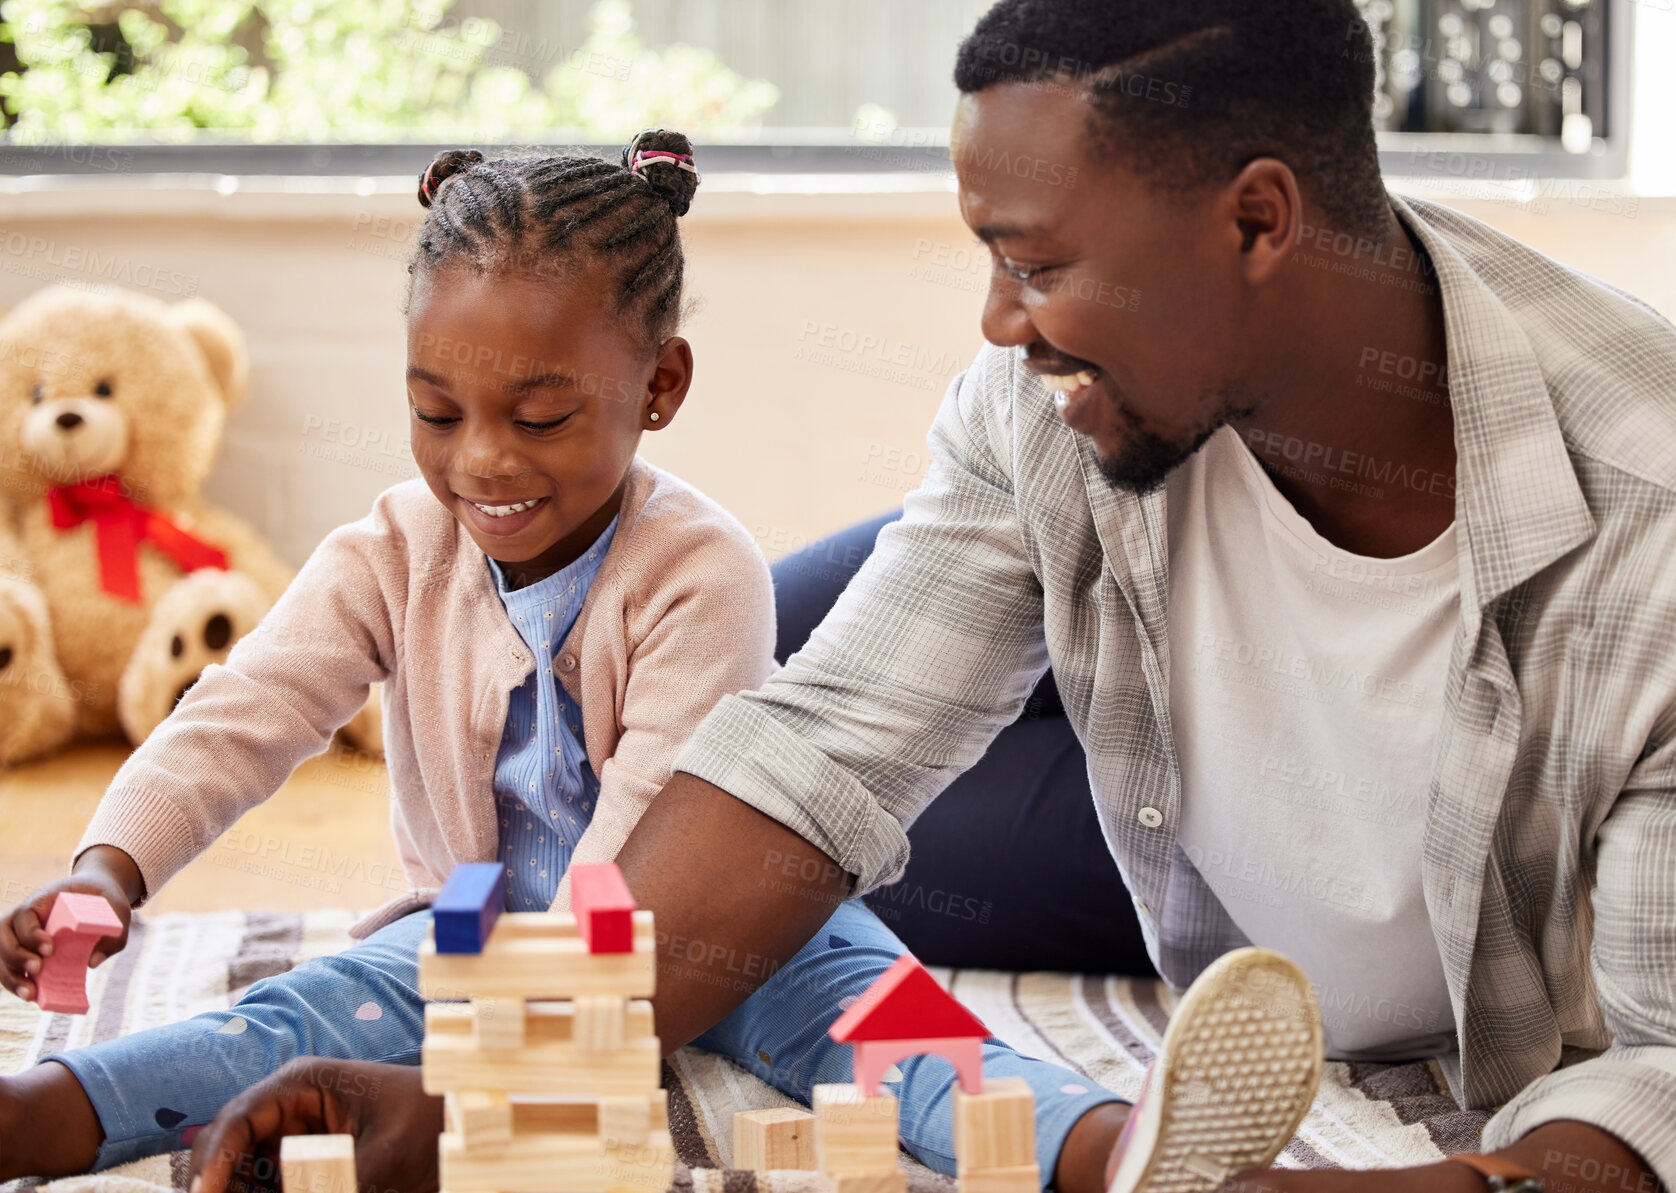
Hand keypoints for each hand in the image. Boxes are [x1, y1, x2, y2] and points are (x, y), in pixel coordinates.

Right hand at [0, 846, 139, 1001]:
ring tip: (31, 994)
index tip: (50, 949)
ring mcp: (19, 934)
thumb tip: (92, 963)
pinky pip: (10, 967)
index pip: (26, 916)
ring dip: (12, 976)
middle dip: (17, 956)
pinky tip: (31, 996)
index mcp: (43, 900)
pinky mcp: (24, 951)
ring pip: (2, 955)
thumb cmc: (103, 902)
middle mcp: (24, 917)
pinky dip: (16, 982)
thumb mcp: (116, 911)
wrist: (95, 894)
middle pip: (4, 936)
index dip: (32, 934)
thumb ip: (112, 935)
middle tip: (39, 969)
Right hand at [189, 1059, 442, 1192]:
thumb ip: (334, 1185)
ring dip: (238, 1187)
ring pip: (242, 1171)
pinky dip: (258, 1192)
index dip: (213, 1160)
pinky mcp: (302, 1160)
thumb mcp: (383, 1161)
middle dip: (217, 1182)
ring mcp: (292, 1134)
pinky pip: (266, 1182)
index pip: (238, 1118)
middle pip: (228, 1147)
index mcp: (303, 1084)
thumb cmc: (429, 1126)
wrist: (460, 1125)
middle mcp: (288, 1106)